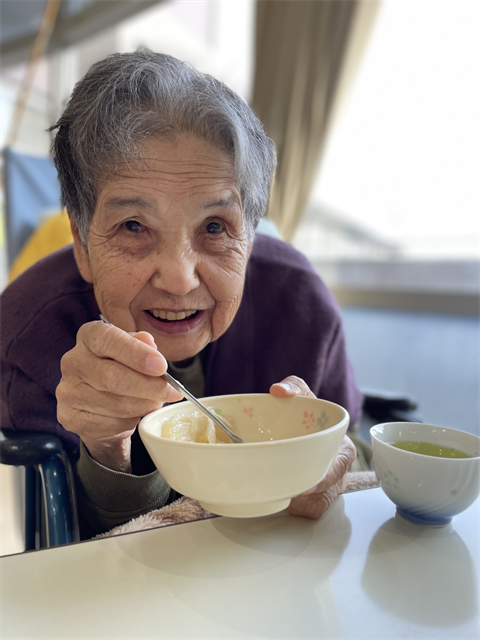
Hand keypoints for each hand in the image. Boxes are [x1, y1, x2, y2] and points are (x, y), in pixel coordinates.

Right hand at [56, 321, 181, 471]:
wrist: (101, 405)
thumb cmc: (123, 369)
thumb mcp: (135, 351)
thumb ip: (142, 345)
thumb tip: (148, 343)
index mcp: (89, 336)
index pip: (108, 339)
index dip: (136, 353)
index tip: (161, 366)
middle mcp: (73, 361)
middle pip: (111, 376)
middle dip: (147, 386)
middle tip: (171, 392)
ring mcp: (68, 391)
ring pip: (113, 403)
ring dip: (143, 405)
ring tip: (155, 402)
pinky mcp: (70, 417)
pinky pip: (109, 423)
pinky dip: (130, 421)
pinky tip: (135, 414)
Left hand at [270, 375, 356, 518]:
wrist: (300, 431)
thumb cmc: (305, 415)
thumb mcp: (303, 396)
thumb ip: (293, 386)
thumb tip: (278, 390)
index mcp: (342, 447)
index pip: (339, 465)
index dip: (322, 475)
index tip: (304, 480)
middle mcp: (339, 471)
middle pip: (326, 491)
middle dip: (303, 492)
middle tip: (280, 486)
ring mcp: (330, 489)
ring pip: (315, 505)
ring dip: (295, 500)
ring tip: (275, 486)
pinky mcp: (318, 502)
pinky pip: (307, 511)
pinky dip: (292, 506)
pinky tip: (279, 493)